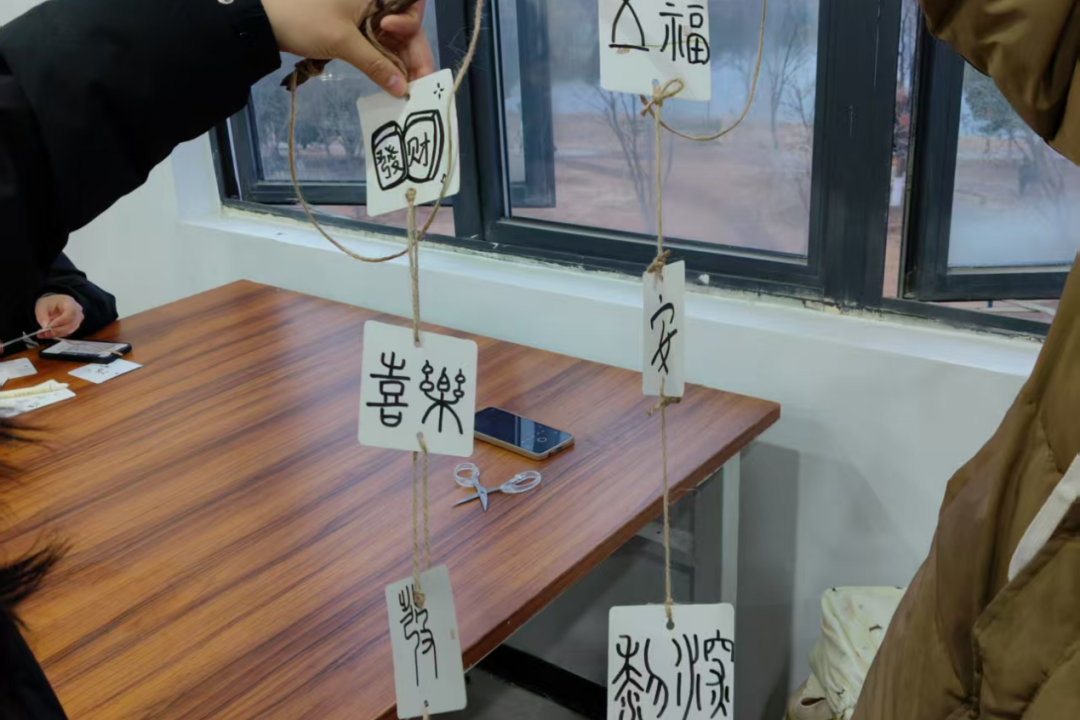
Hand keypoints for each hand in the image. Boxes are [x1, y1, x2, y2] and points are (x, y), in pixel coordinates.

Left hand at [35, 295, 84, 339]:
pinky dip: (57, 334)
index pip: (71, 313)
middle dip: (58, 330)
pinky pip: (68, 332)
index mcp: (69, 302)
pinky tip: (48, 334)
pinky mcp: (74, 326)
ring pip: (70, 330)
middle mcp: (77, 311)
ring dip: (57, 334)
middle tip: (45, 333)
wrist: (53, 305)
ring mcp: (77, 319)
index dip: (61, 321)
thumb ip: (43, 316)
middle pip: (72, 323)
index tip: (49, 326)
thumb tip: (45, 327)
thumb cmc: (49, 304)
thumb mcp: (42, 307)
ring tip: (45, 334)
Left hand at [262, 0, 434, 96]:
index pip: (411, 7)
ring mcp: (366, 15)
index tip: (399, 39)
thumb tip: (402, 88)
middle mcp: (375, 0)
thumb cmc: (304, 19)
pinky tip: (392, 82)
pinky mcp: (356, 28)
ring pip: (395, 39)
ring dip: (401, 63)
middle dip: (414, 54)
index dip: (412, 26)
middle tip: (419, 84)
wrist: (265, 20)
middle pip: (407, 26)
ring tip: (407, 89)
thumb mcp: (342, 41)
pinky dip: (385, 63)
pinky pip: (379, 45)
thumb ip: (375, 64)